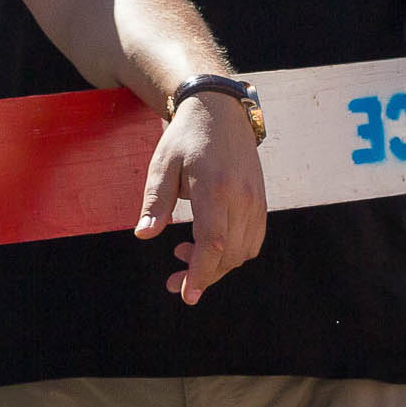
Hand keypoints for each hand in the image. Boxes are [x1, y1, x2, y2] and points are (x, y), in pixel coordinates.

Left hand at [135, 93, 266, 304]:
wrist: (219, 112)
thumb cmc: (185, 138)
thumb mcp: (162, 164)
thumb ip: (155, 201)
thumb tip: (144, 234)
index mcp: (215, 188)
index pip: (212, 243)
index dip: (200, 273)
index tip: (186, 294)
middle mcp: (242, 197)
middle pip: (229, 254)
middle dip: (203, 275)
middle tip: (172, 280)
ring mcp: (256, 200)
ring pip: (243, 251)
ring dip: (217, 265)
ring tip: (183, 254)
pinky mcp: (261, 202)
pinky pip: (253, 240)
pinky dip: (233, 253)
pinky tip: (207, 245)